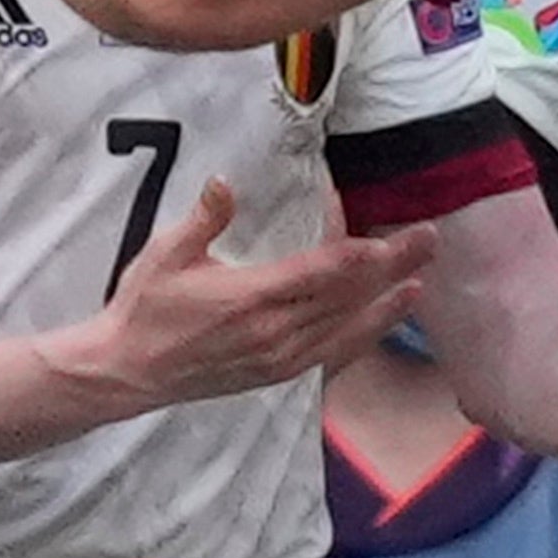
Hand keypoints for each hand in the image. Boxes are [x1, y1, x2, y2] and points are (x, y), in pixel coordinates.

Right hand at [63, 180, 429, 413]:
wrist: (127, 372)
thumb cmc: (145, 309)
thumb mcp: (166, 255)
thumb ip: (204, 219)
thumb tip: (225, 182)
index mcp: (253, 298)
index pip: (326, 272)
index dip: (368, 252)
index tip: (400, 232)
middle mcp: (276, 332)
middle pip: (348, 297)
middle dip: (393, 268)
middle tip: (430, 241)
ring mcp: (281, 359)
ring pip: (347, 329)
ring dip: (386, 306)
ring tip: (420, 283)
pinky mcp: (278, 375)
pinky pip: (332, 355)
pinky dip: (362, 338)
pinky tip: (382, 323)